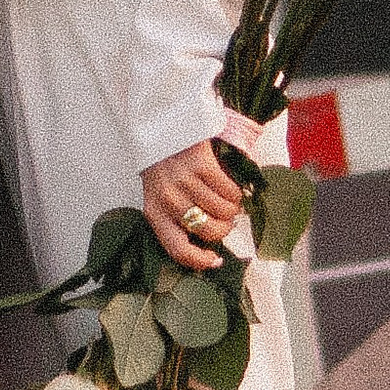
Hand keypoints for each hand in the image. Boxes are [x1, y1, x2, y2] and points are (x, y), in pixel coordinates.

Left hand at [142, 141, 245, 270]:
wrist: (162, 128)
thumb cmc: (163, 167)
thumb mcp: (160, 196)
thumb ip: (176, 219)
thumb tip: (207, 245)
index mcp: (155, 213)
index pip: (178, 250)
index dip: (201, 261)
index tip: (216, 260)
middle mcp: (168, 200)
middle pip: (209, 231)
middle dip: (224, 228)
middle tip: (226, 219)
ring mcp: (185, 182)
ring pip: (224, 211)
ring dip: (232, 208)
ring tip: (226, 199)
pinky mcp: (202, 165)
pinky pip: (230, 191)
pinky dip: (235, 192)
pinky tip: (228, 186)